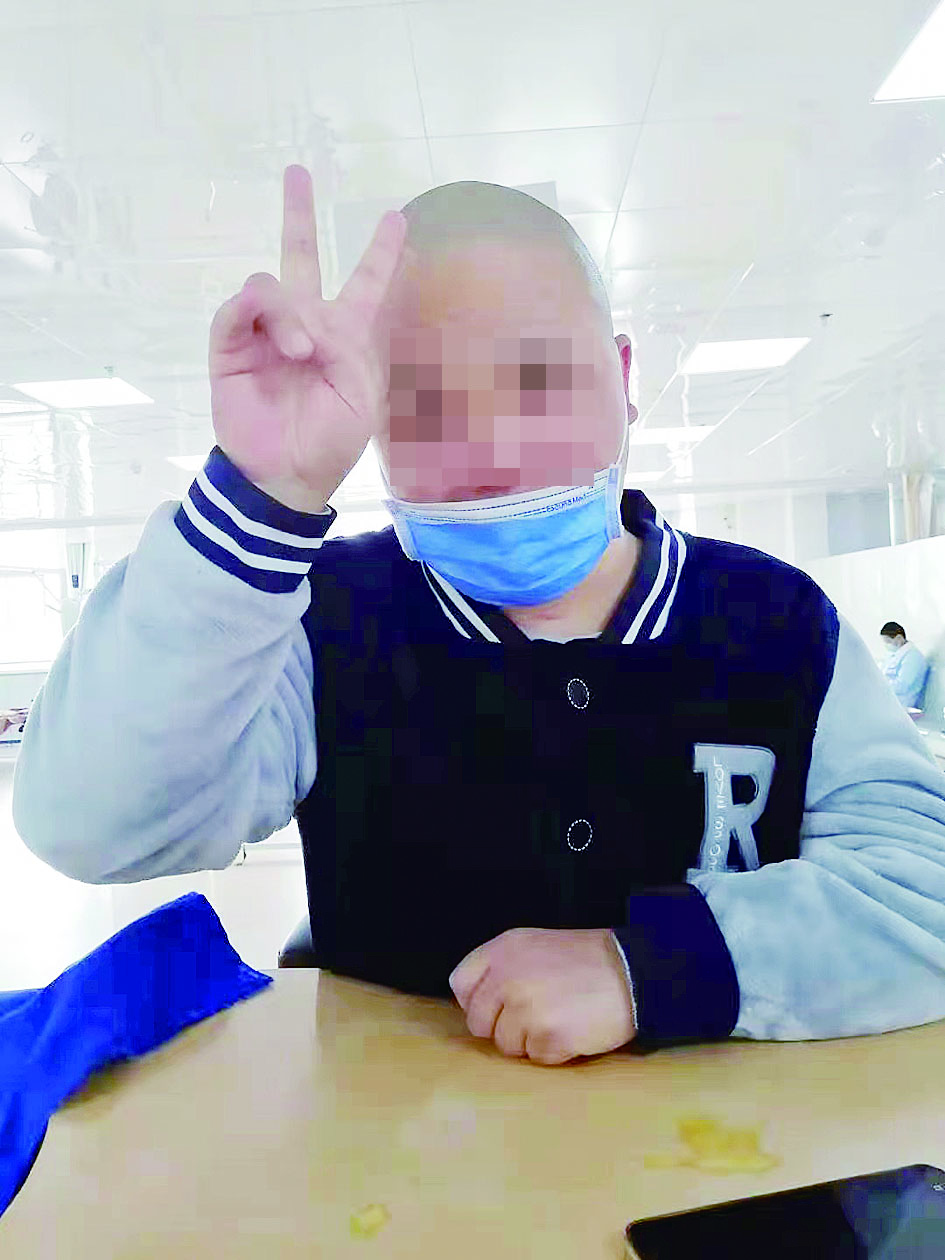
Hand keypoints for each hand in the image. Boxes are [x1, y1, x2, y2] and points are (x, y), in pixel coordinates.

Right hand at [208, 165, 407, 511]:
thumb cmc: (330, 441)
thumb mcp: (361, 397)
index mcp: (345, 337)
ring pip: (272, 286)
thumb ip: (347, 347)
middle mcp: (304, 324)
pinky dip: (256, 314)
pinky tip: (277, 342)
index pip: (365, 284)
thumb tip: (303, 322)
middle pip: (301, 256)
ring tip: (299, 353)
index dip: (382, 253)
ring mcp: (264, 333)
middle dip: (298, 214)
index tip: (396, 218)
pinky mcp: (231, 347)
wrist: (285, 475)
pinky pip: (237, 311)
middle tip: (296, 173)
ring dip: (289, 314)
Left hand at [449, 927, 636, 1065]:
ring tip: (560, 1018)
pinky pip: (536, 1058)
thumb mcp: (537, 945)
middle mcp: (506, 976)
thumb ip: (503, 966)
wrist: (634, 971)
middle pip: (479, 1022)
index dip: (477, 1001)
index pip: (460, 984)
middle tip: (536, 1017)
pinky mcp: (547, 1036)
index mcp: (502, 949)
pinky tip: (574, 1030)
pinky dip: (555, 1052)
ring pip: (507, 1045)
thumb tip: (478, 1001)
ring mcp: (525, 1007)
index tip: (497, 1007)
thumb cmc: (588, 960)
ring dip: (531, 1041)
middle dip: (503, 1027)